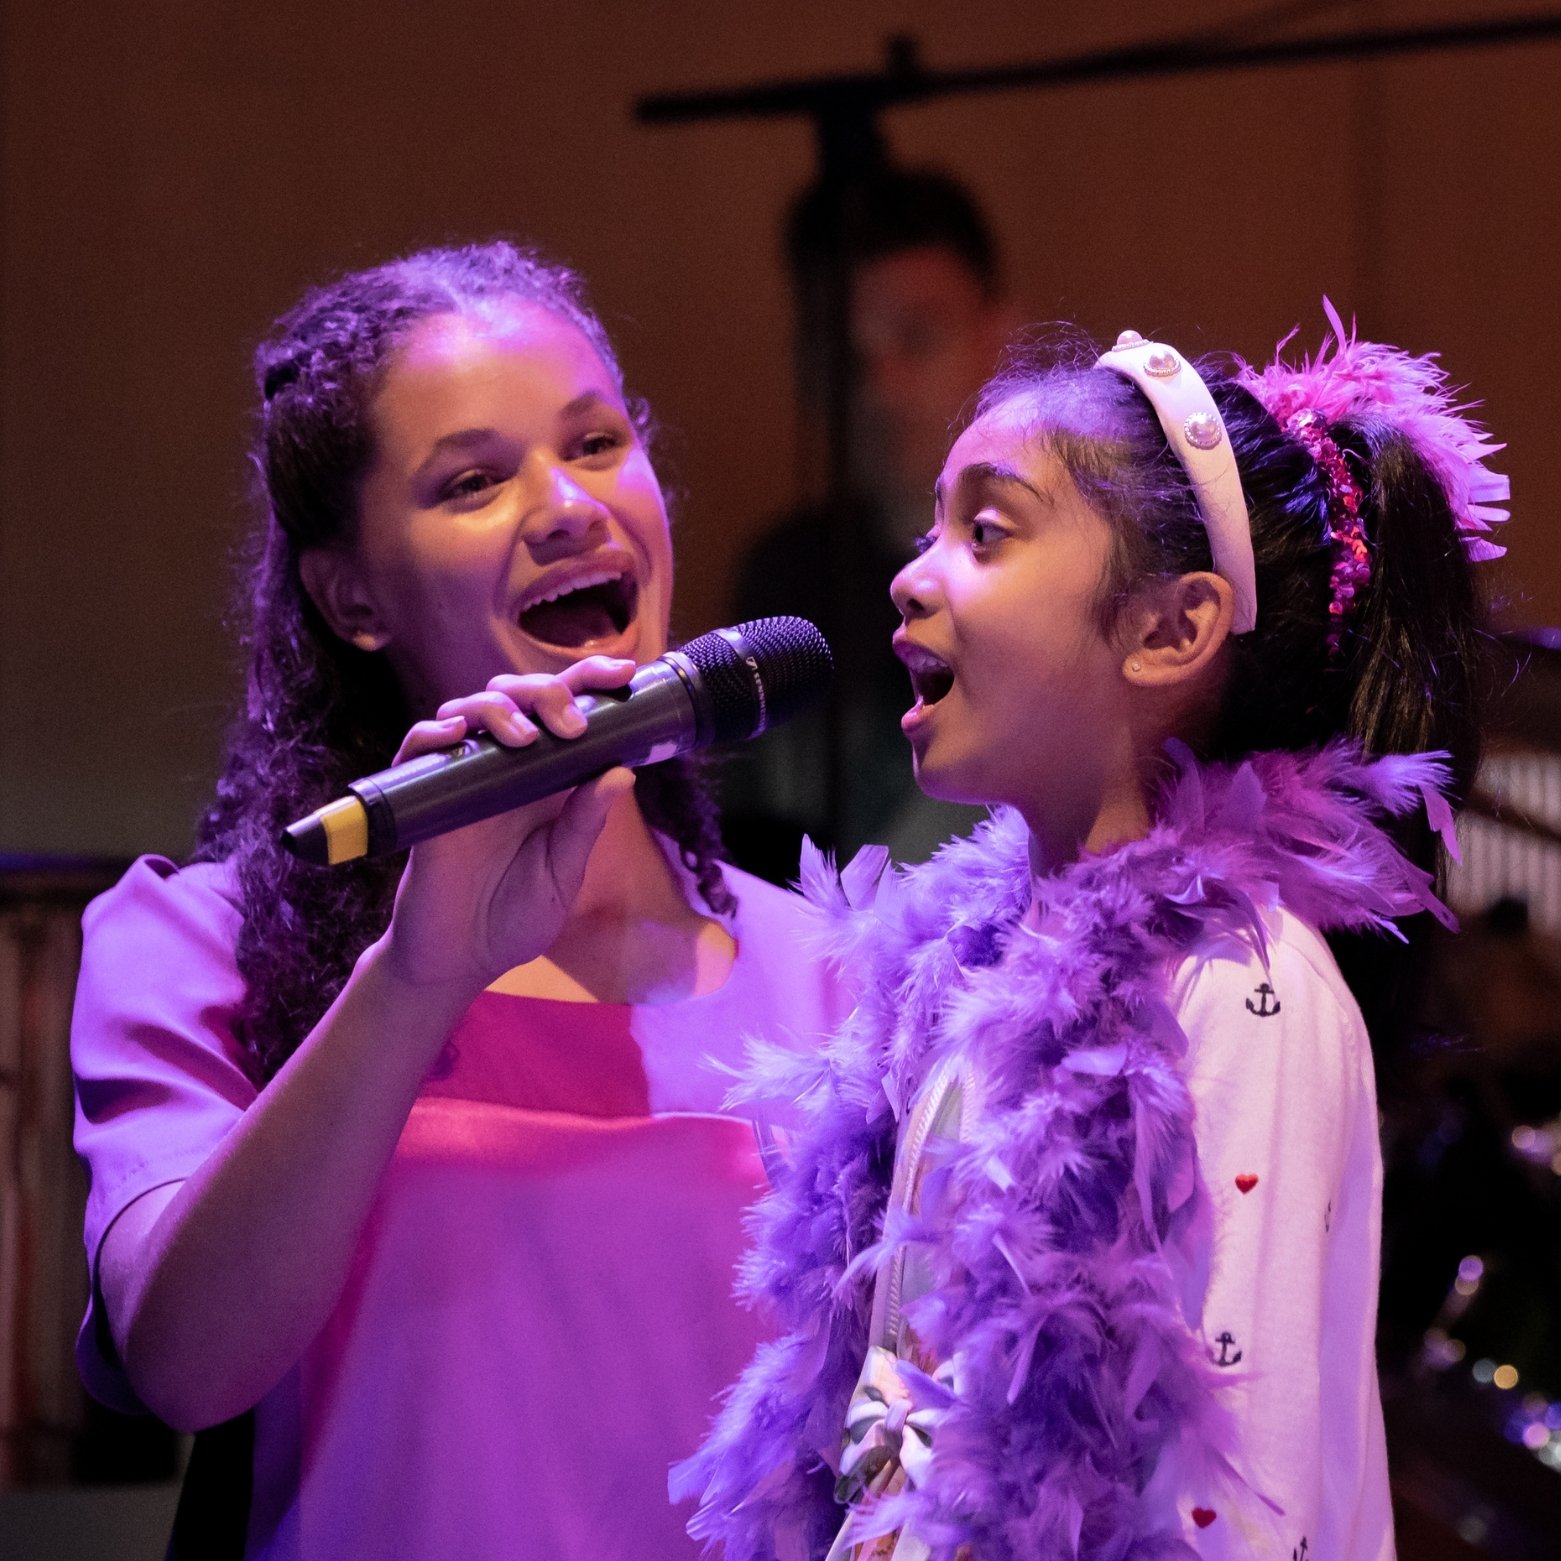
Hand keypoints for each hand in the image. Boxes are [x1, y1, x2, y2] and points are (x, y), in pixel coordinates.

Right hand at [374, 656, 636, 996]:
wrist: (460, 962)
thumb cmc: (514, 919)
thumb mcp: (562, 873)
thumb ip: (585, 824)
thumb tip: (624, 770)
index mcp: (547, 780)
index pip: (567, 712)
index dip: (591, 682)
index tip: (625, 673)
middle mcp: (505, 769)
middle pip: (519, 696)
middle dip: (547, 691)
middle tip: (573, 724)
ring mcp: (462, 779)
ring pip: (471, 709)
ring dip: (499, 708)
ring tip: (525, 737)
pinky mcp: (423, 800)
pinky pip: (419, 749)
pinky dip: (433, 732)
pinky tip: (458, 735)